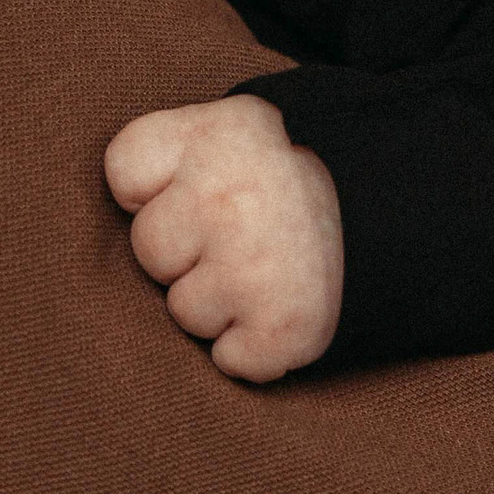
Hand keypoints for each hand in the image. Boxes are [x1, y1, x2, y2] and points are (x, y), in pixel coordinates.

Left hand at [103, 94, 343, 381]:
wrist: (403, 219)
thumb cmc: (292, 187)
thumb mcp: (242, 134)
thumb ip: (174, 158)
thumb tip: (89, 205)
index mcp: (220, 133)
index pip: (125, 170)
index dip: (153, 191)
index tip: (197, 189)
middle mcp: (232, 195)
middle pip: (149, 248)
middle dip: (186, 253)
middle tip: (243, 237)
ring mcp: (258, 265)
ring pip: (184, 311)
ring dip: (220, 304)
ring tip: (269, 273)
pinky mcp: (285, 328)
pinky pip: (230, 359)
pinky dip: (255, 349)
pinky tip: (283, 311)